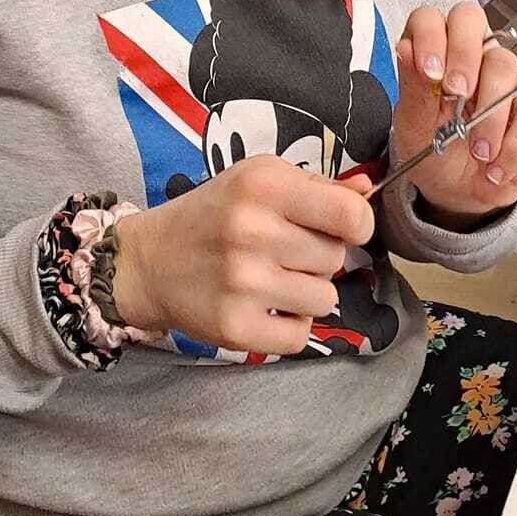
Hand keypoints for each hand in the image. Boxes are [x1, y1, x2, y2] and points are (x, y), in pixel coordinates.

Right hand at [114, 156, 375, 356]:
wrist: (150, 260)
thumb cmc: (214, 214)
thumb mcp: (258, 180)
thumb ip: (317, 186)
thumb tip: (366, 190)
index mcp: (263, 186)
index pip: (351, 215)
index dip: (356, 224)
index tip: (341, 227)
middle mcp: (252, 232)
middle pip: (336, 258)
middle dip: (319, 257)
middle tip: (284, 251)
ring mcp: (243, 283)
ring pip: (324, 299)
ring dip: (306, 293)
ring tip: (272, 278)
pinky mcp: (235, 328)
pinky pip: (300, 335)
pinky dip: (288, 325)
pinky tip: (264, 306)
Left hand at [392, 3, 516, 223]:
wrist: (459, 191)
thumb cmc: (432, 153)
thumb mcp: (413, 129)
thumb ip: (414, 89)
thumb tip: (407, 49)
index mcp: (430, 52)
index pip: (429, 19)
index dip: (430, 37)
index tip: (431, 72)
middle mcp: (467, 54)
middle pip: (471, 19)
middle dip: (464, 55)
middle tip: (458, 94)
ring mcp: (502, 73)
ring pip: (504, 64)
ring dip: (490, 114)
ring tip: (477, 151)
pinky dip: (516, 143)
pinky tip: (497, 164)